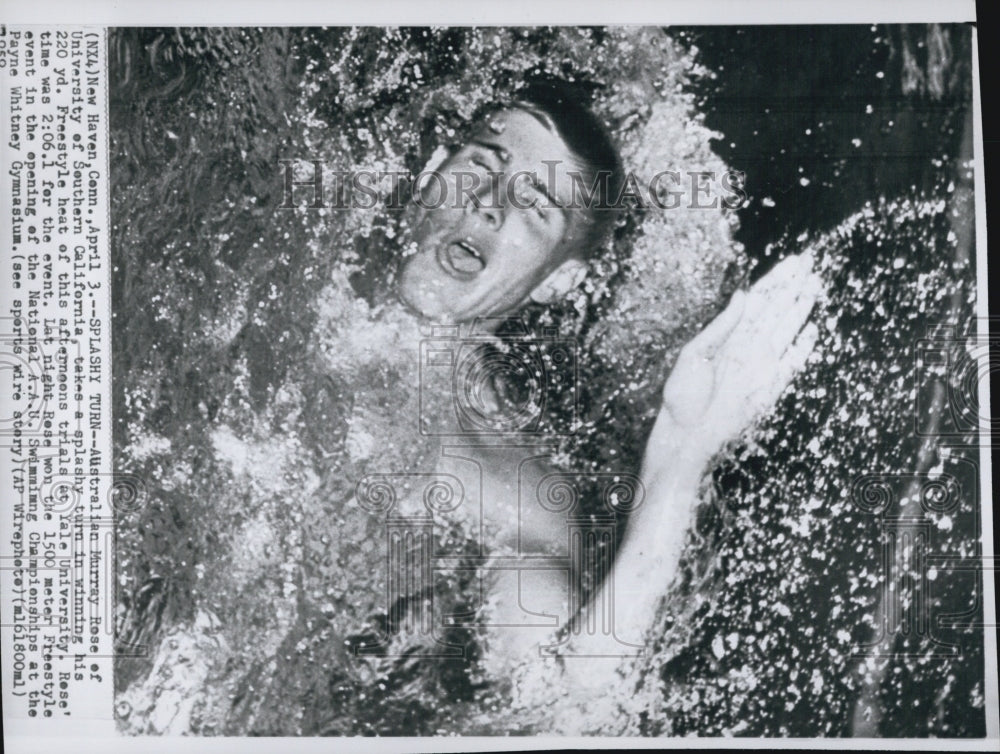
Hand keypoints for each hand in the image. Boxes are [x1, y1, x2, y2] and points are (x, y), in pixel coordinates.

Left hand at [651, 252, 821, 465]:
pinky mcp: (772, 385)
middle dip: (793, 286)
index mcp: (730, 334)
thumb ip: (721, 326)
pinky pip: (793, 362)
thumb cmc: (684, 394)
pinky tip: (814, 329)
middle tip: (810, 263)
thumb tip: (743, 294)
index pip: (758, 300)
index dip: (775, 280)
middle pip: (777, 309)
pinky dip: (804, 347)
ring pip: (788, 329)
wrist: (688, 433)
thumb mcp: (695, 354)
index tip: (793, 261)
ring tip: (815, 285)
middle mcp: (749, 345)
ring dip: (802, 308)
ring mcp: (762, 363)